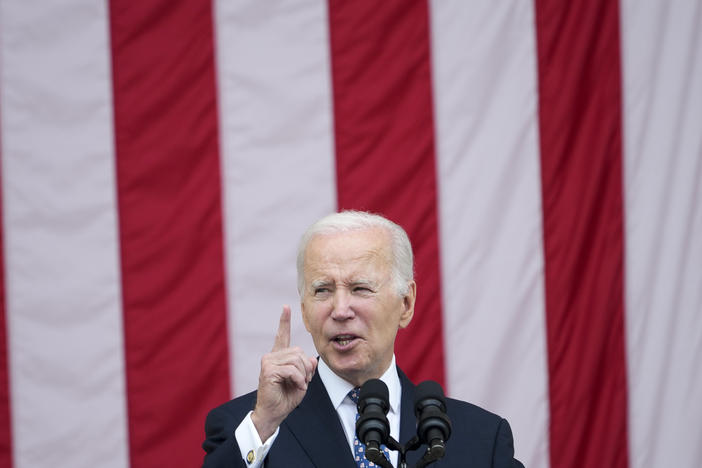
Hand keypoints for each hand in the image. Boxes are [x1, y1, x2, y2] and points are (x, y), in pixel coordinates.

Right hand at [251, 305, 316, 440]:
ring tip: (297, 384)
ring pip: (296, 359)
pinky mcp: (268, 370)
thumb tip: (310, 359)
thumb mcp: (302, 379)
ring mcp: (268, 362)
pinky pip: (292, 369)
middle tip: (302, 381)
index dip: (284, 321)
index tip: (286, 307)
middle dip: (306, 368)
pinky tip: (295, 386)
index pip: (282, 335)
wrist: (273, 413)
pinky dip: (298, 379)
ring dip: (302, 375)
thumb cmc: (286, 397)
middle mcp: (272, 356)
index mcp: (279, 356)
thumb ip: (307, 367)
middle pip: (298, 352)